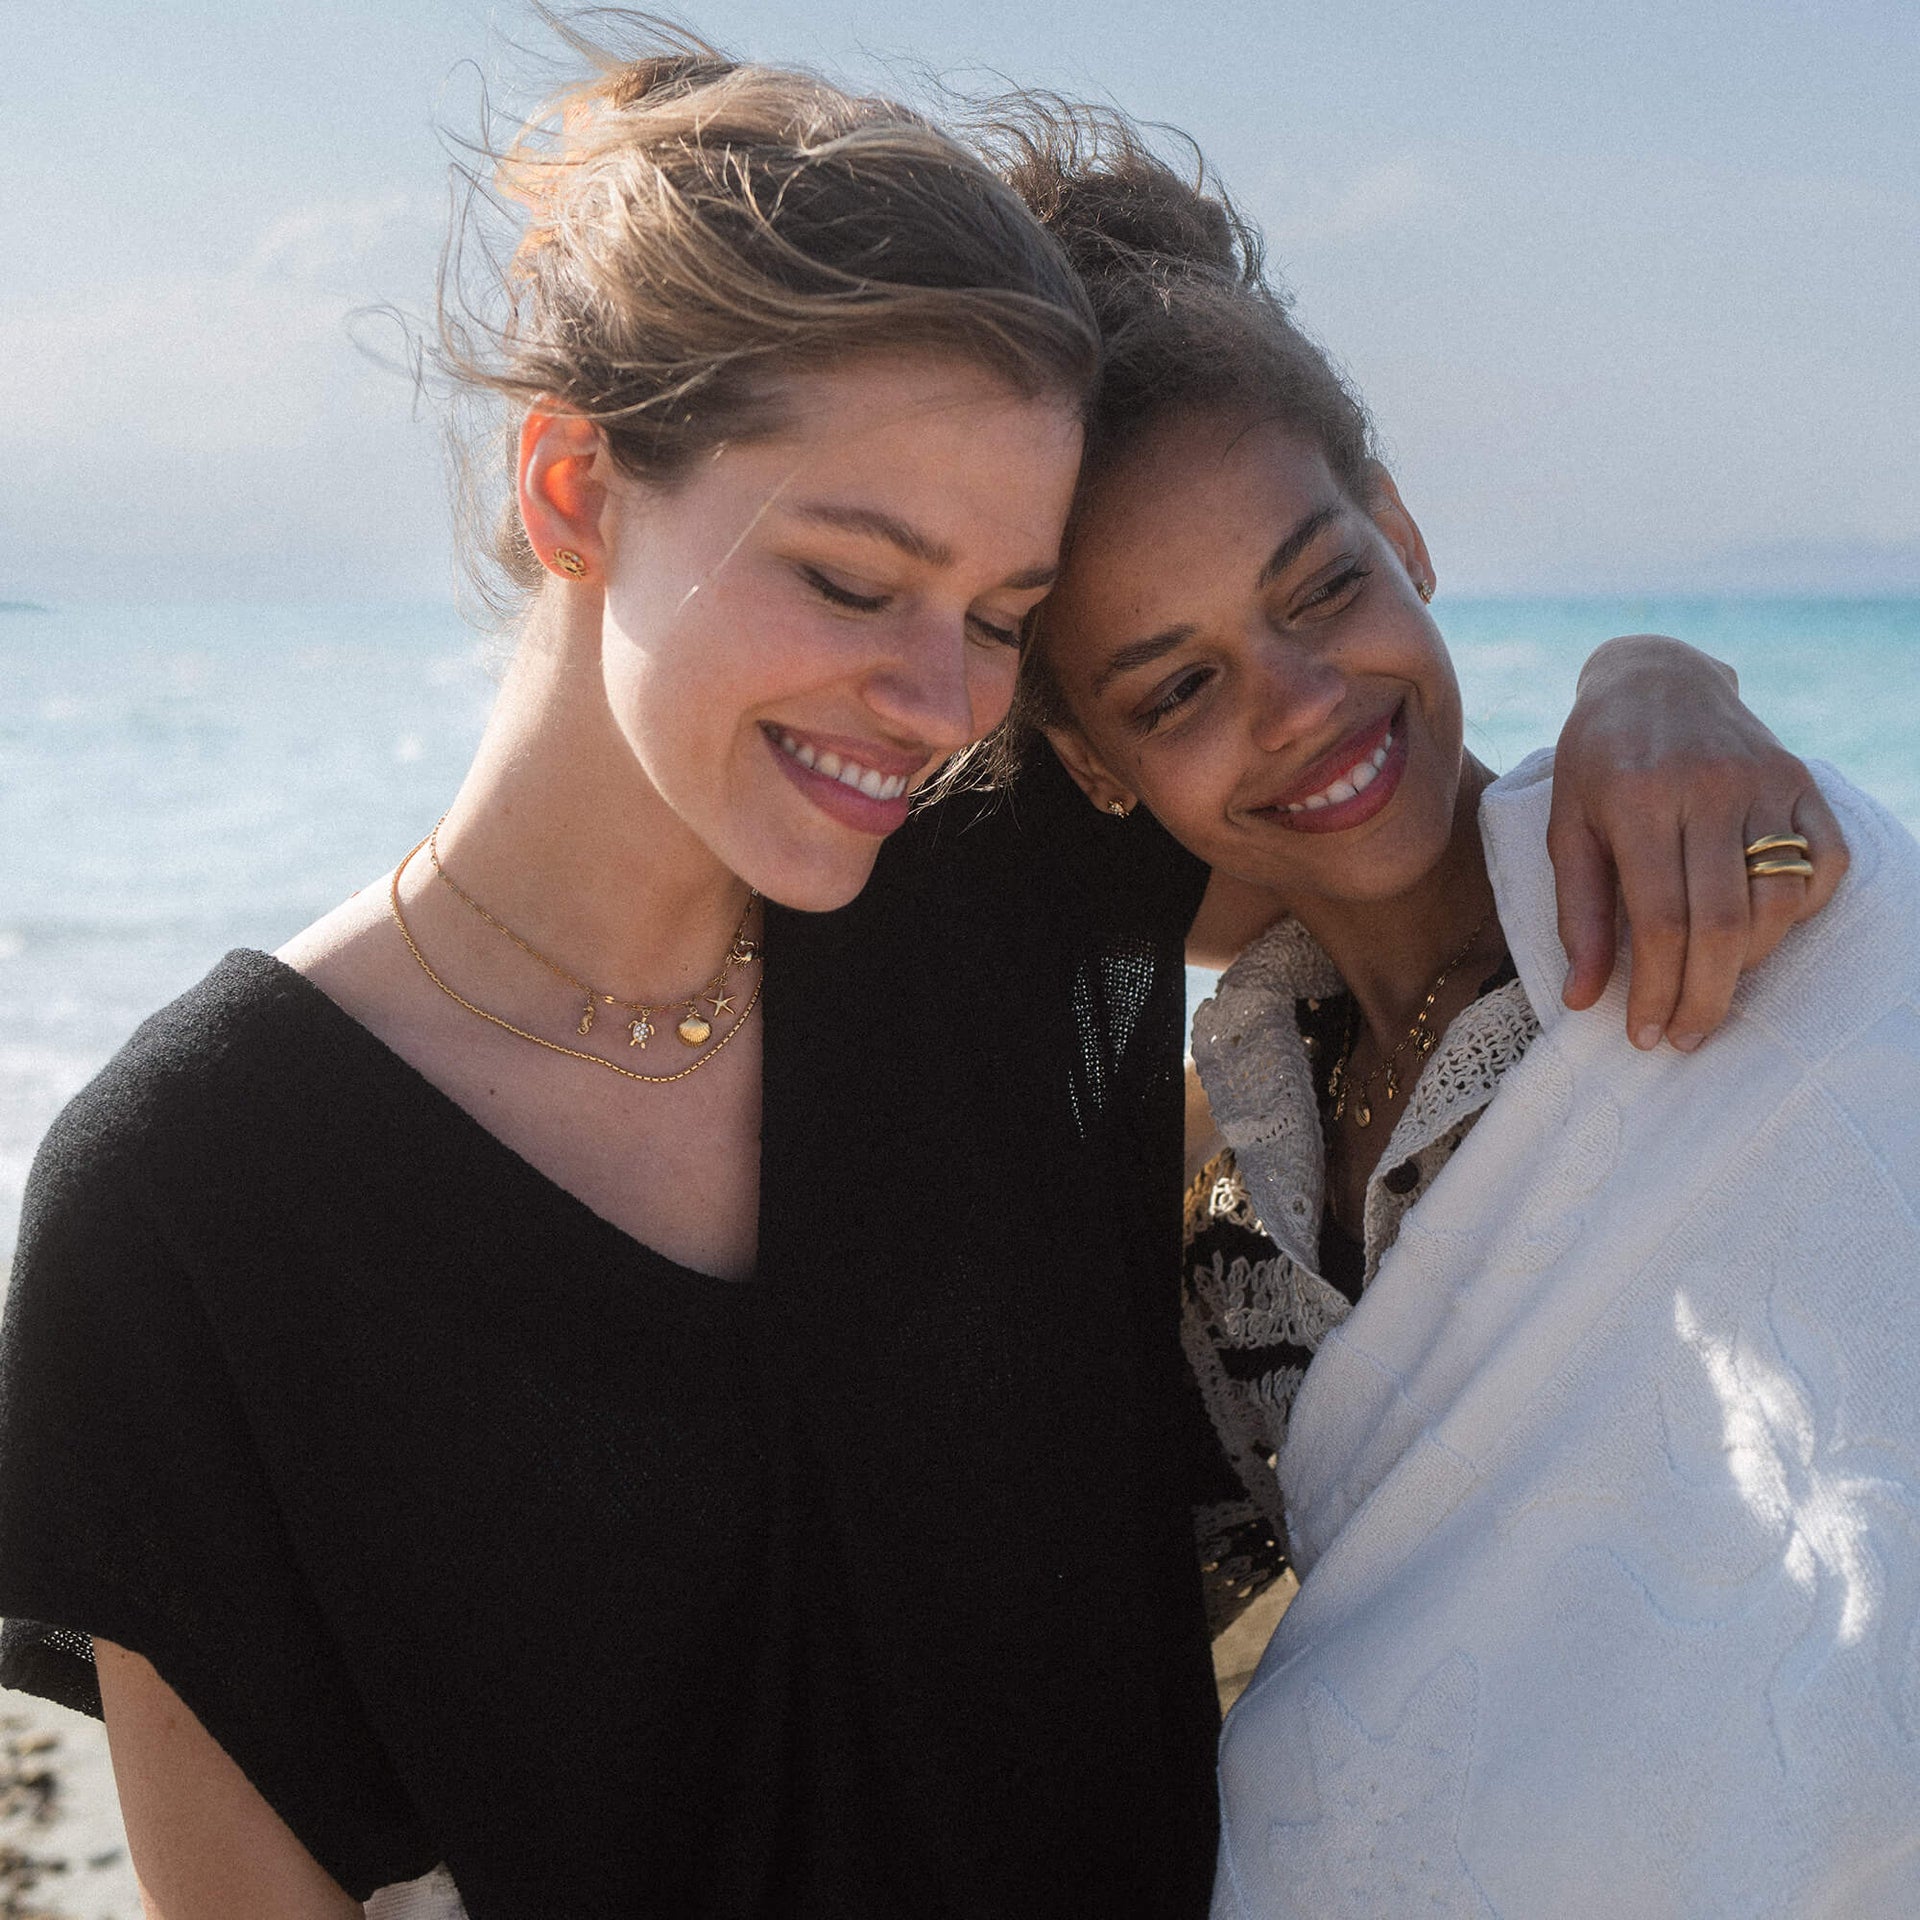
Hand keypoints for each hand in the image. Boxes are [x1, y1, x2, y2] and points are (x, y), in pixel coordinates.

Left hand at [1549, 634, 1847, 1048]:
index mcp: (1639, 802)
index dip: (1656, 989)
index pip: (1659, 921)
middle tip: (1684, 1037)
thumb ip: (1577, 915)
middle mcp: (1708, 790)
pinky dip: (1801, 911)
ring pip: (1779, 900)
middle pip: (1723, 923)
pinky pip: (1823, 864)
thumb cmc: (1596, 764)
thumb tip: (1584, 1001)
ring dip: (1749, 962)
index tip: (1643, 1035)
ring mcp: (1763, 782)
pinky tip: (1760, 931)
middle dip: (1704, 996)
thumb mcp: (1565, 829)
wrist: (1653, 678)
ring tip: (1711, 984)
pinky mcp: (1802, 781)